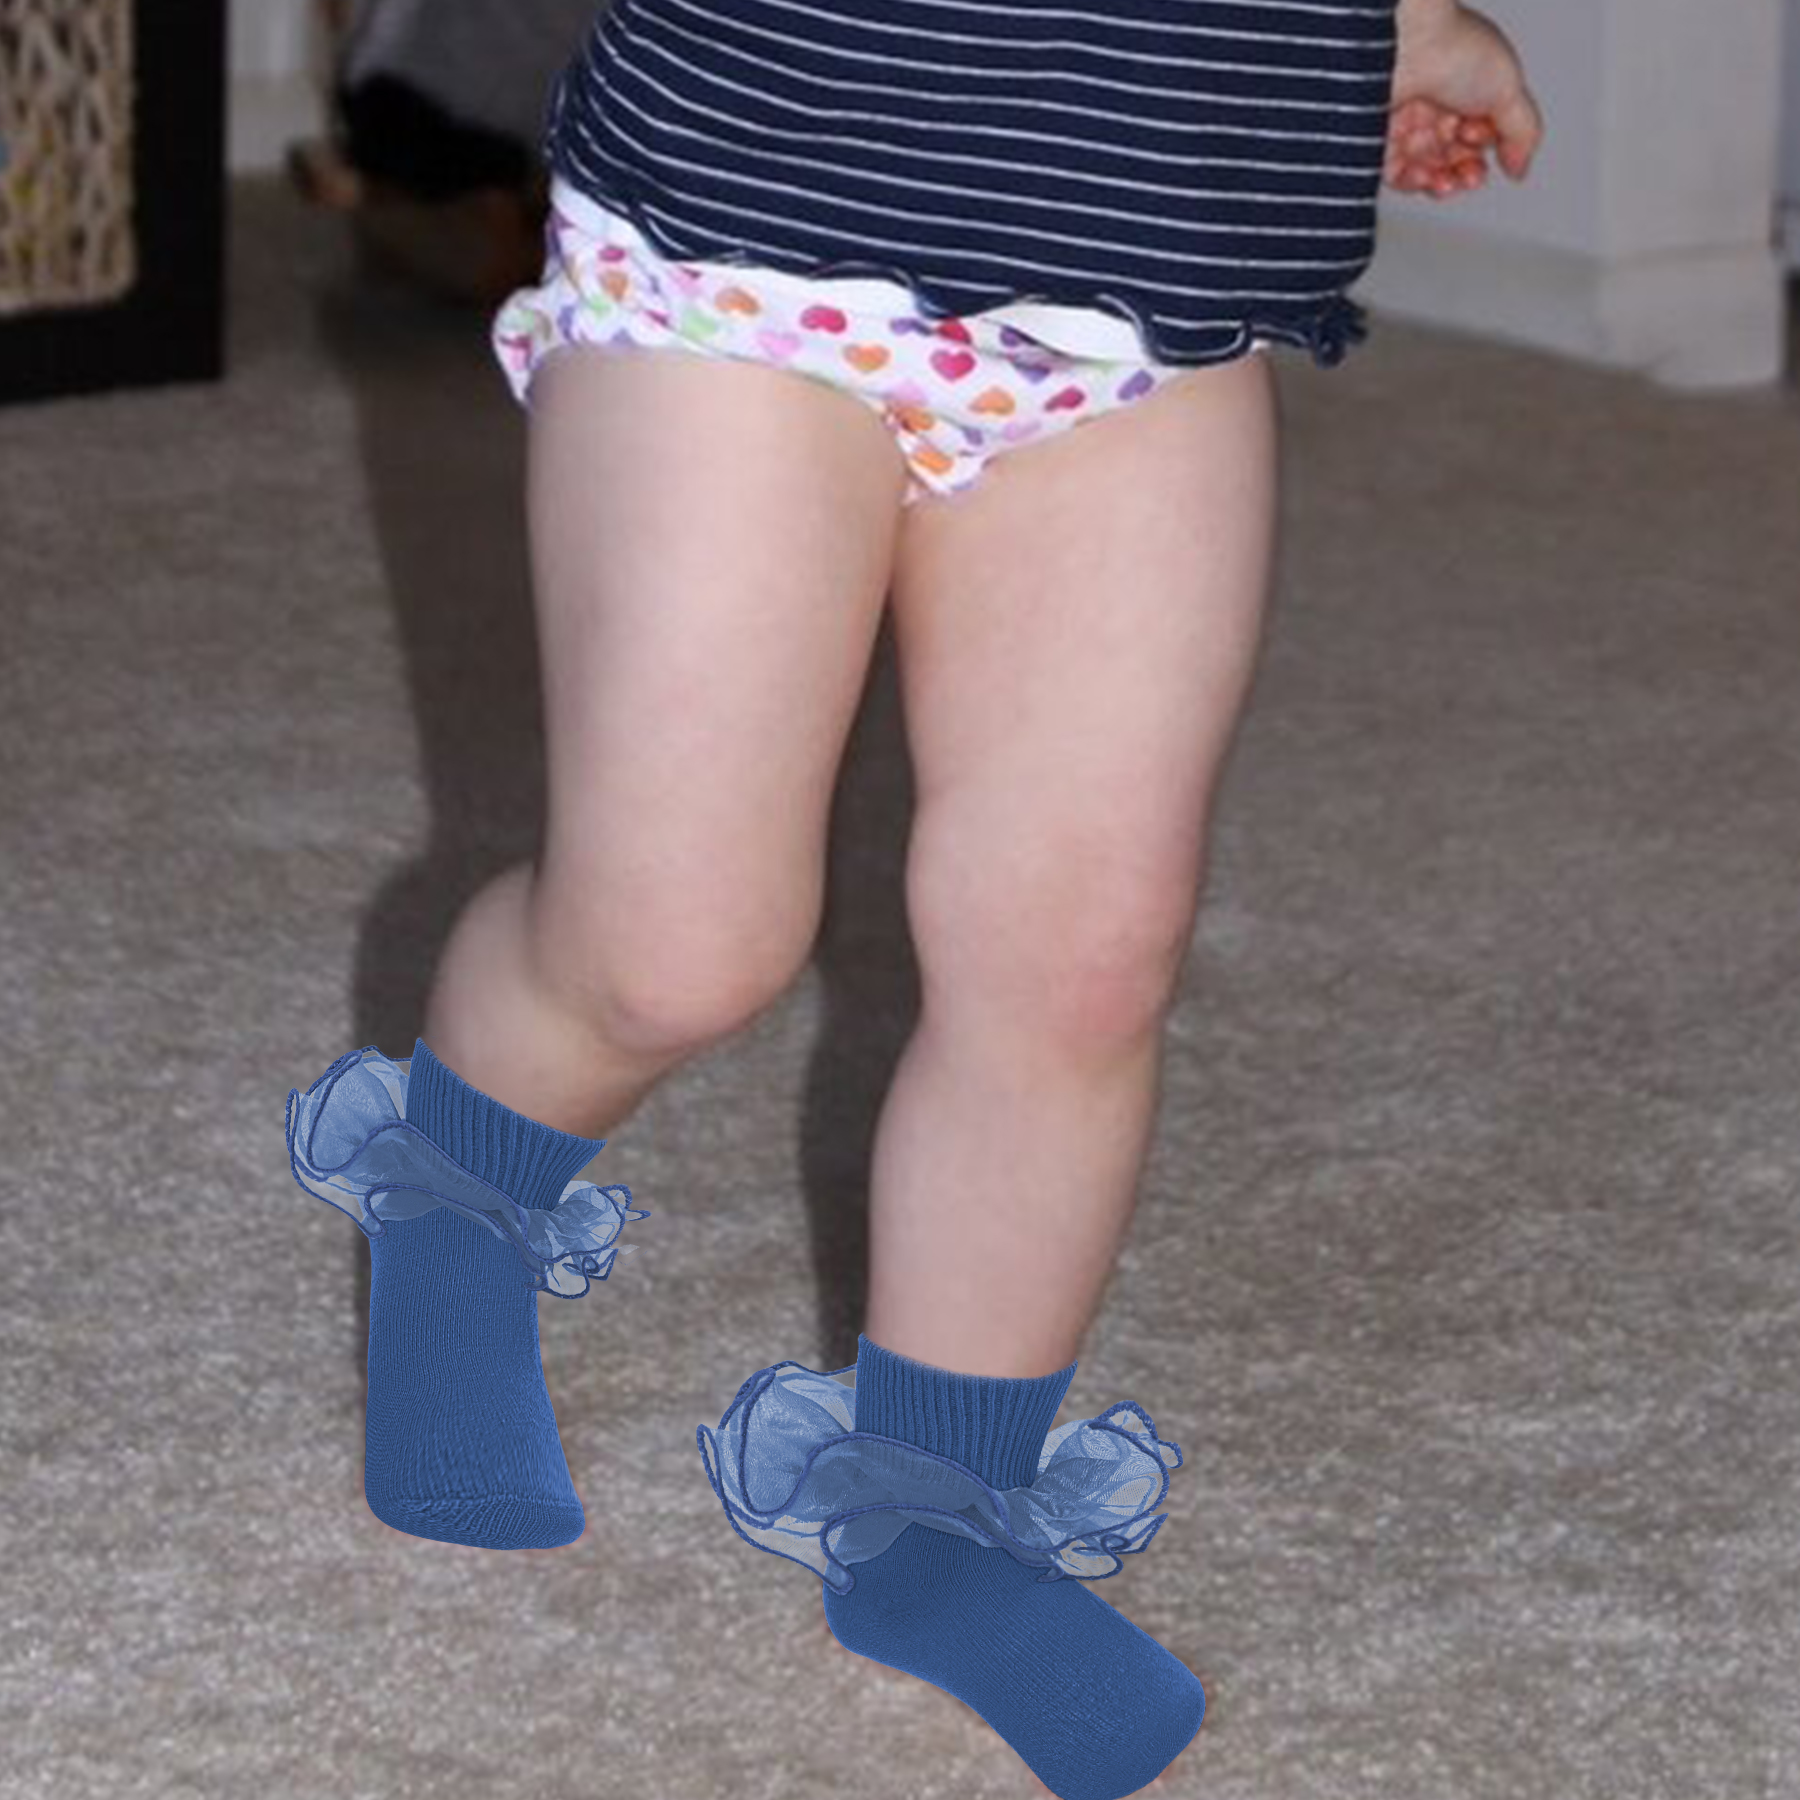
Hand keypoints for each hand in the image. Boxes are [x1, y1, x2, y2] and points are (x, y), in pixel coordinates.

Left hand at [1384, 2, 1544, 197]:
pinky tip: (1426, 177)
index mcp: (1468, 87)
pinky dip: (1413, 182)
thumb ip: (1522, 132)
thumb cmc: (1454, 47)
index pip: (1480, 135)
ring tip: (1448, 181)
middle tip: (1470, 175)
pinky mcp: (1377, 137)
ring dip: (1442, 183)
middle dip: (1466, 173)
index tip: (1491, 145)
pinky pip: (1395, 173)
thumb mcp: (1508, 88)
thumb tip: (1520, 168)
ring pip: (1425, 170)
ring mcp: (1405, 121)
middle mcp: (1435, 104)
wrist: (1407, 42)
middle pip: (1452, 158)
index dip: (1488, 148)